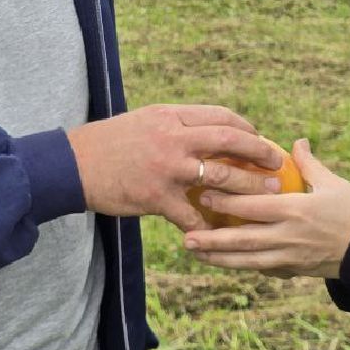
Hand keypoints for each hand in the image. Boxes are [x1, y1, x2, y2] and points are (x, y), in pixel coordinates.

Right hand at [68, 104, 283, 230]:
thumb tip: (204, 130)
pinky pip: (192, 215)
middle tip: (277, 164)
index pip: (220, 116)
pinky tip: (220, 233)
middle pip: (230, 140)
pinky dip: (209, 226)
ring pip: (221, 176)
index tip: (258, 138)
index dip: (246, 128)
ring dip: (248, 187)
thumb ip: (174, 125)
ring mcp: (166, 168)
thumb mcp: (144, 121)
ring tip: (268, 195)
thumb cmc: (108, 143)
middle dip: (260, 152)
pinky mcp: (156, 197)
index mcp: (170, 116)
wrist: (73, 165)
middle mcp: (172, 137)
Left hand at [182, 139, 349, 277]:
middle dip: (212, 239)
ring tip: (196, 252)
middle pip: (242, 239)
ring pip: (248, 261)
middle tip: (185, 236)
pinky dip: (243, 266)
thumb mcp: (333, 183)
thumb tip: (295, 141)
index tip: (203, 194)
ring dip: (219, 258)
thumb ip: (309, 163)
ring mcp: (292, 257)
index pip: (253, 205)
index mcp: (296, 210)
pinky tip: (225, 262)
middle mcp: (289, 236)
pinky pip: (264, 269)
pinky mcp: (296, 271)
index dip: (226, 201)